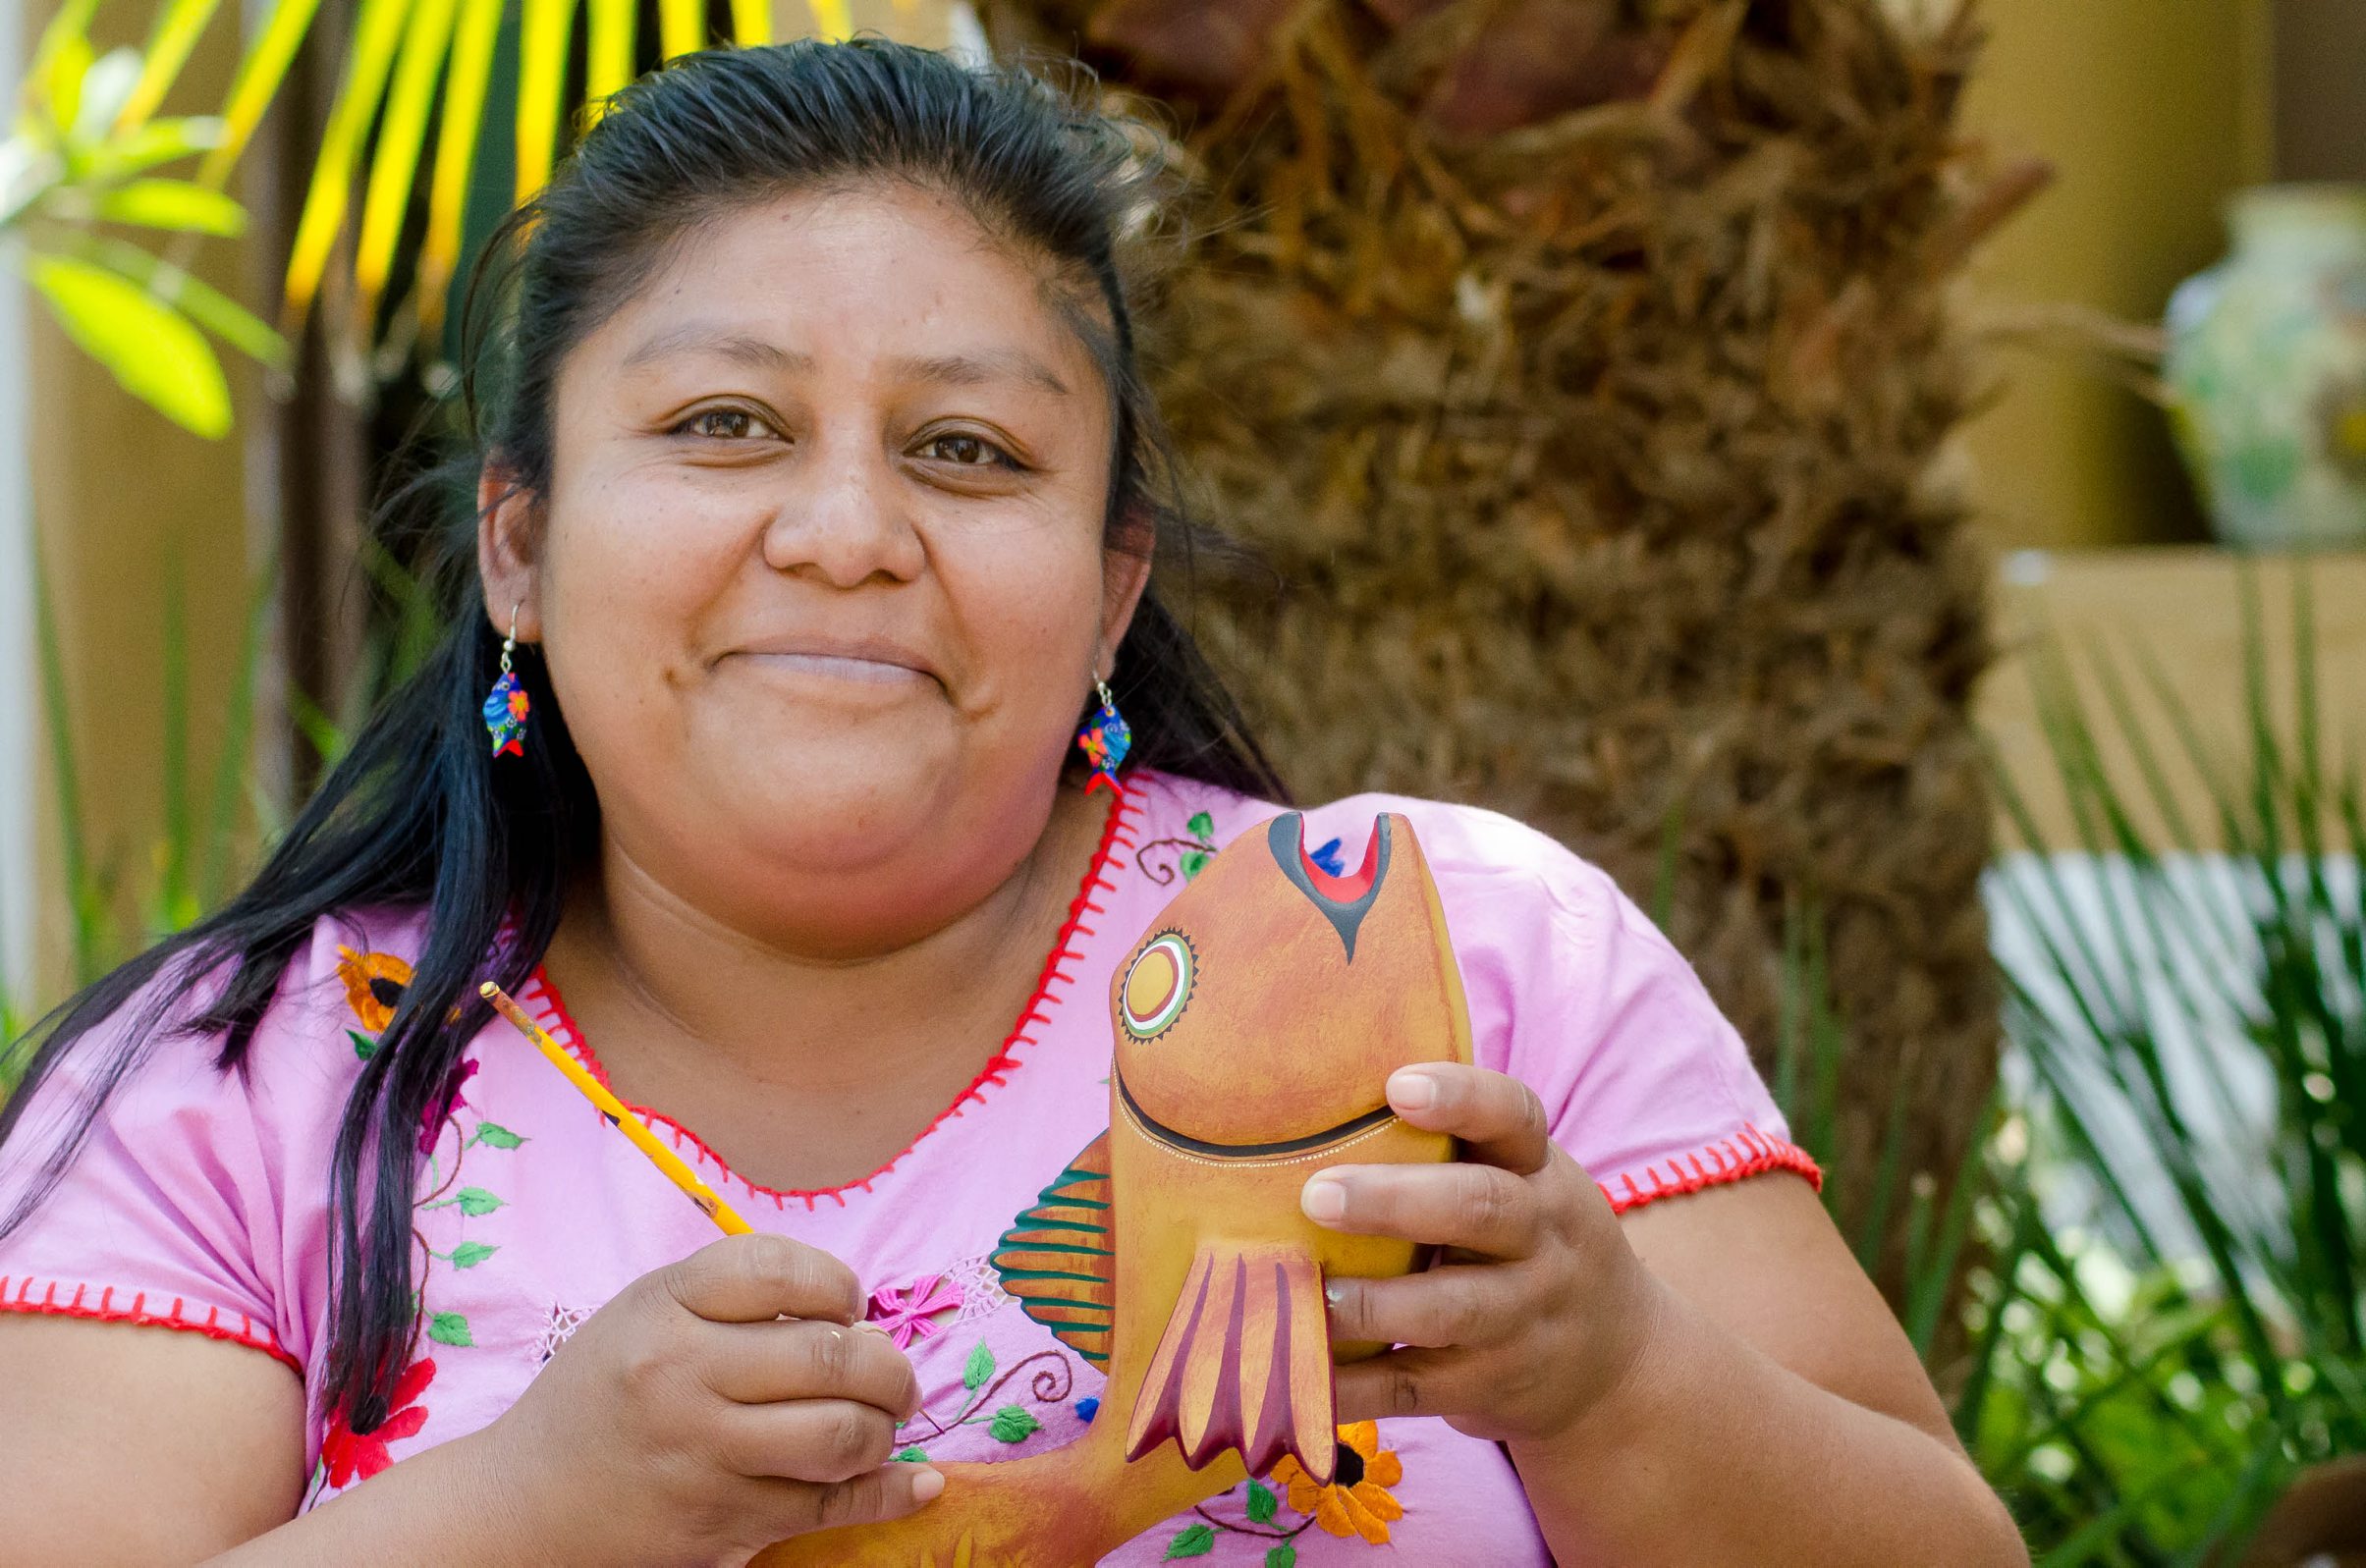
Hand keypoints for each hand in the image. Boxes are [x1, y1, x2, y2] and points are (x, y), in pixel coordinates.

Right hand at [479, 1232, 940, 1567]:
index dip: (838, 1284)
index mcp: (662, 1308)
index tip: (848, 1306)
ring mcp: (703, 1457)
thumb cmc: (604, 1393)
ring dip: (885, 1427)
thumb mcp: (647, 1313)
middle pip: (831, 1358)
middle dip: (888, 1366)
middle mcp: (682, 1378)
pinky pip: (829, 1508)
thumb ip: (740, 1301)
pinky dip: (889, 1493)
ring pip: (842, 1436)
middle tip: (890, 1375)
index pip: (780, 1271)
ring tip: (879, 1422)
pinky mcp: (721, 1525)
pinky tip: (916, 1480)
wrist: (523, 1504)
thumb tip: (861, 1321)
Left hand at [1303, 1063, 1664, 1447]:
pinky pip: (1417, 1388)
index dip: (1460, 1097)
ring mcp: (1521, 1318)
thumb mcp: (1524, 1183)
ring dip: (1376, 1303)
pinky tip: (1305, 1373)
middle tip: (1317, 1194)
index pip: (1515, 1118)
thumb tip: (1319, 1092)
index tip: (1398, 1086)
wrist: (1618, 1364)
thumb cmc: (1531, 1242)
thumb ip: (1455, 1146)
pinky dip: (1357, 1386)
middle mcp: (1541, 1241)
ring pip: (1452, 1308)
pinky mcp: (1489, 1385)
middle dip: (1395, 1201)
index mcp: (1540, 1174)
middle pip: (1480, 1209)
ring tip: (1313, 1293)